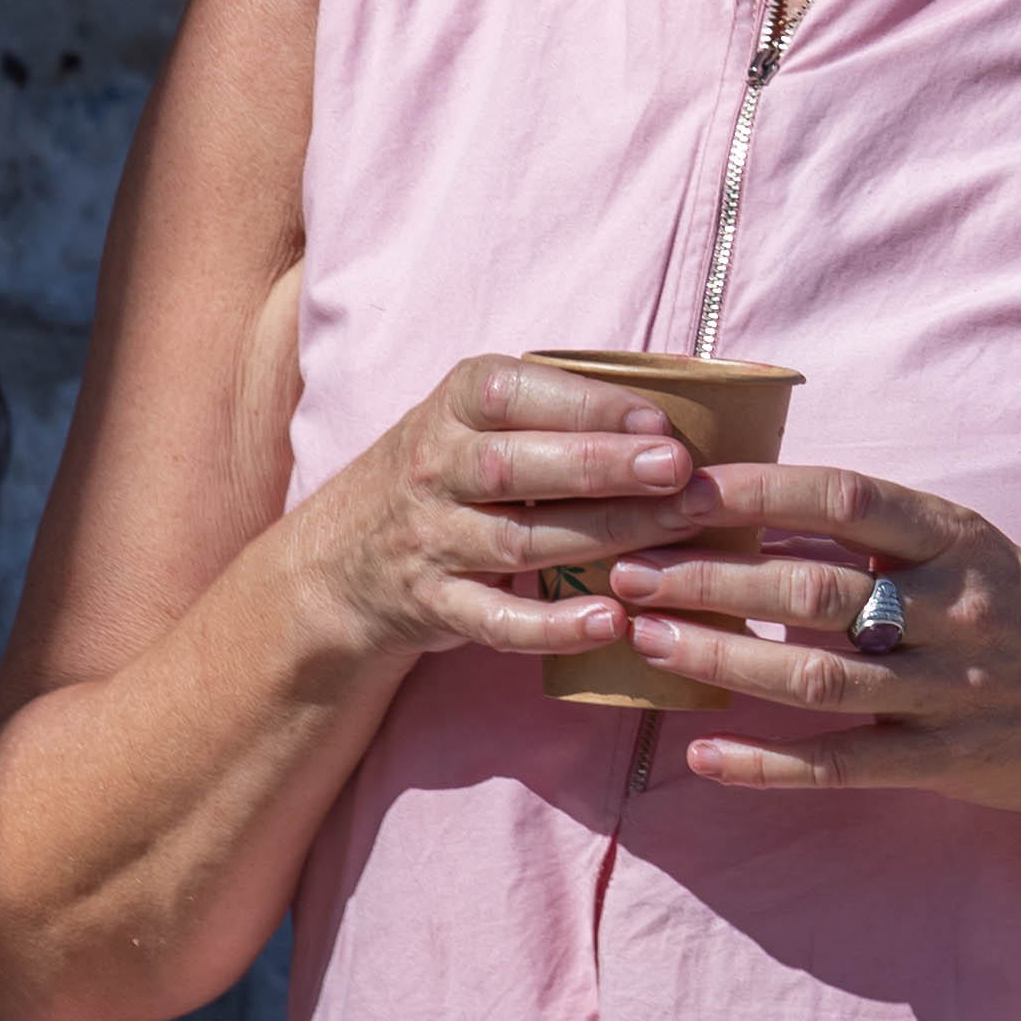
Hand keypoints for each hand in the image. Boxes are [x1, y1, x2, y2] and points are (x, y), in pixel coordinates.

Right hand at [302, 355, 731, 666]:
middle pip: (517, 467)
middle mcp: (434, 468)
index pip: (513, 393)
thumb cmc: (448, 475)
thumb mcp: (475, 423)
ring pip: (518, 541)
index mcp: (452, 406)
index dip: (587, 406)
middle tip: (679, 471)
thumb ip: (554, 410)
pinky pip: (496, 620)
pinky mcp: (435, 606)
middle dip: (602, 466)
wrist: (341, 561)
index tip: (660, 423)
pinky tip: (610, 620)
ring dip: (603, 536)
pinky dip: (553, 626)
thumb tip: (675, 411)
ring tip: (676, 532)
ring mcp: (431, 540)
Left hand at [615, 468, 1020, 819]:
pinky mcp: (951, 765)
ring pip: (816, 679)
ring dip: (720, 659)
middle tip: (625, 565)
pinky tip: (700, 754)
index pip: (846, 499)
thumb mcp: (979, 552)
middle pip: (813, 591)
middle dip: (710, 577)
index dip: (757, 490)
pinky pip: (843, 768)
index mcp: (961, 542)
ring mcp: (955, 694)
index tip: (677, 484)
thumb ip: (890, 535)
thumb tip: (765, 498)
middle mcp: (959, 611)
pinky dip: (766, 765)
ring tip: (644, 639)